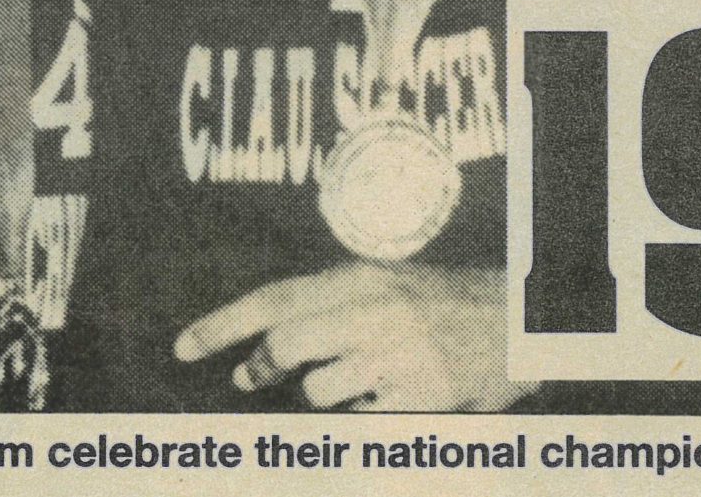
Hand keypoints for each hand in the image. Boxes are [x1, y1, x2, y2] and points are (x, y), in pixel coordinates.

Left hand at [175, 263, 527, 412]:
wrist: (518, 321)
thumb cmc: (442, 304)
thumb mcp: (383, 286)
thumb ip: (327, 309)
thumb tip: (261, 351)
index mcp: (359, 278)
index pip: (273, 298)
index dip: (222, 325)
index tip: (183, 346)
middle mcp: (372, 310)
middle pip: (285, 344)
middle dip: (260, 366)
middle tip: (250, 377)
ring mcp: (395, 356)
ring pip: (319, 390)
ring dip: (325, 394)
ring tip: (360, 379)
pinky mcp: (418, 397)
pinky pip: (362, 422)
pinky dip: (366, 416)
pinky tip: (393, 395)